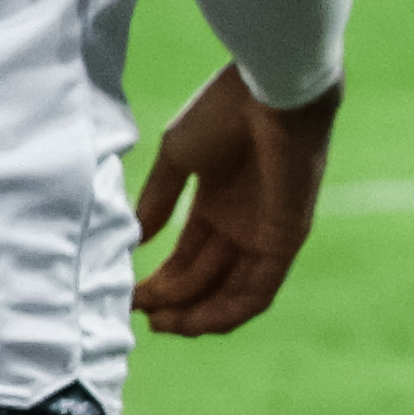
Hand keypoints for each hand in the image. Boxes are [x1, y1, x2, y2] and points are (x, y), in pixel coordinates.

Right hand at [135, 66, 337, 338]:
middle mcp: (242, 226)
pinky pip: (259, 290)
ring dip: (198, 314)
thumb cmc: (224, 111)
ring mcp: (265, 234)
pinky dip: (229, 310)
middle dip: (172, 302)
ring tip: (162, 325)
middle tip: (138, 315)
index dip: (159, 281)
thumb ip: (159, 199)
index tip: (129, 296)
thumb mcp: (178, 157)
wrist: (270, 89)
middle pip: (205, 280)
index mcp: (217, 206)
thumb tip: (137, 240)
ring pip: (232, 294)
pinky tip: (197, 320)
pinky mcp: (285, 238)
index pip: (186, 258)